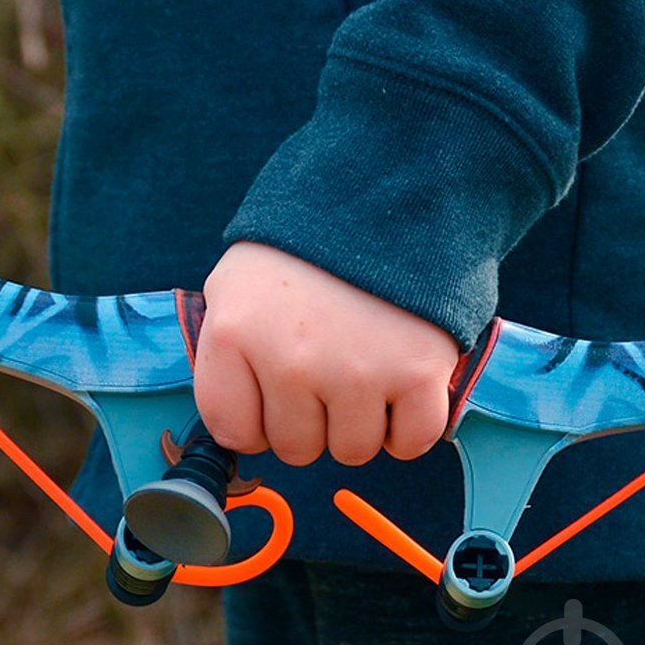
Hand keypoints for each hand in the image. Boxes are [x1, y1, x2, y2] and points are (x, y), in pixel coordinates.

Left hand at [194, 242, 459, 466]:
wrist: (385, 193)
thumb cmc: (304, 250)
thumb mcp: (236, 286)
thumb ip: (227, 356)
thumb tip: (239, 430)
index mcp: (236, 336)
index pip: (233, 432)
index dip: (256, 419)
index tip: (273, 393)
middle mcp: (290, 362)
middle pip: (296, 447)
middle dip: (310, 419)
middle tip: (327, 366)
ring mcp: (355, 371)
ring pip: (351, 451)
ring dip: (359, 423)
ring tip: (364, 366)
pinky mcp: (417, 373)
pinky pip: (411, 443)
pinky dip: (409, 426)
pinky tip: (400, 386)